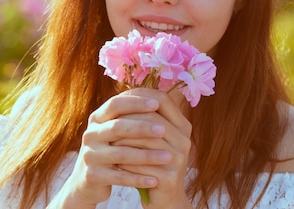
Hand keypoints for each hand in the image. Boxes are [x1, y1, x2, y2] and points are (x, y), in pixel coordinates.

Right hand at [49, 88, 191, 208]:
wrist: (86, 182)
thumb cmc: (110, 150)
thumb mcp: (115, 130)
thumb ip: (130, 115)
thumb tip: (161, 97)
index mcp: (97, 118)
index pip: (115, 104)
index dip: (136, 103)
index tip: (157, 103)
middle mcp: (90, 134)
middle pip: (117, 127)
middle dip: (143, 127)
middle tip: (164, 130)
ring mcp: (90, 155)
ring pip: (121, 153)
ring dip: (147, 156)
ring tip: (168, 157)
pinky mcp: (92, 176)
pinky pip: (119, 177)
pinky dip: (139, 179)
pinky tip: (155, 180)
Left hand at [113, 89, 192, 208]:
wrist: (163, 197)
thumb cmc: (152, 162)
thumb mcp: (152, 137)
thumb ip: (144, 117)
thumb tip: (123, 95)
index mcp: (182, 126)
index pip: (163, 100)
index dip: (140, 97)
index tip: (118, 100)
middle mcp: (185, 140)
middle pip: (151, 119)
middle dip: (126, 120)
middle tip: (108, 123)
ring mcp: (180, 159)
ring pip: (145, 141)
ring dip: (123, 140)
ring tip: (108, 141)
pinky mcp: (170, 178)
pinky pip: (142, 164)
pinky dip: (126, 162)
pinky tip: (115, 162)